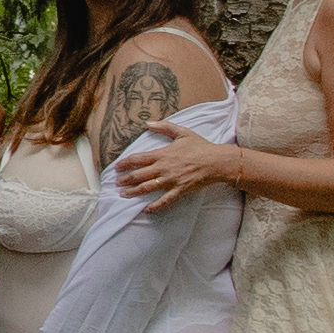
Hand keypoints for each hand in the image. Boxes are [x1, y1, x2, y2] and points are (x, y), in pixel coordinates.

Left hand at [108, 121, 225, 209]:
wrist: (216, 161)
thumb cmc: (200, 146)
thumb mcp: (182, 132)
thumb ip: (164, 127)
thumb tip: (148, 123)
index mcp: (162, 154)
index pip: (138, 159)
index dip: (125, 163)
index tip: (117, 167)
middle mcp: (164, 168)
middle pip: (139, 175)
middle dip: (125, 180)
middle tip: (117, 183)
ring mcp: (171, 181)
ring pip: (147, 188)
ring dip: (133, 192)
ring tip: (123, 194)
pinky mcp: (180, 191)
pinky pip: (164, 201)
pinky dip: (154, 206)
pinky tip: (146, 210)